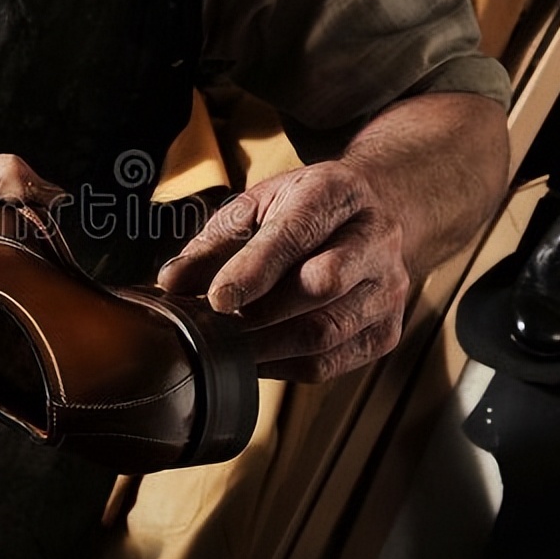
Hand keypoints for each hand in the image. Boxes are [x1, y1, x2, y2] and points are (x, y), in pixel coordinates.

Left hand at [157, 160, 411, 381]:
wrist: (374, 213)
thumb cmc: (304, 210)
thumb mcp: (256, 206)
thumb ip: (212, 244)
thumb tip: (171, 282)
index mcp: (336, 192)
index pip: (296, 234)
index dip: (253, 270)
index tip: (216, 299)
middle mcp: (374, 238)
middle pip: (321, 285)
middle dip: (261, 312)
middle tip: (216, 326)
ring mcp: (387, 287)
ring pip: (327, 331)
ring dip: (268, 346)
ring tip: (228, 344)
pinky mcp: (387, 330)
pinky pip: (332, 362)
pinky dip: (285, 366)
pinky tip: (257, 356)